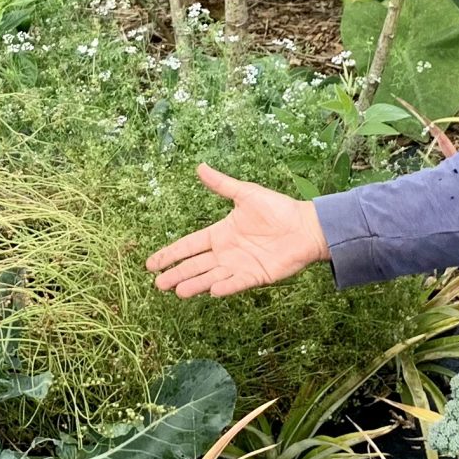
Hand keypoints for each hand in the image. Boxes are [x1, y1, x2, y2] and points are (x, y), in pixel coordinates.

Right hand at [147, 165, 328, 298]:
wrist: (307, 226)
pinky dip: (225, 287)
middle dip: (177, 274)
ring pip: (211, 277)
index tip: (152, 264)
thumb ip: (222, 185)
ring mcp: (239, 266)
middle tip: (158, 284)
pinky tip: (212, 291)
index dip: (171, 254)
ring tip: (178, 292)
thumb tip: (200, 166)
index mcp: (220, 234)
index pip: (189, 245)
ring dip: (195, 284)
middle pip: (196, 265)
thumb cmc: (278, 209)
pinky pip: (237, 283)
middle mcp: (226, 252)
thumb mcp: (247, 194)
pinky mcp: (256, 276)